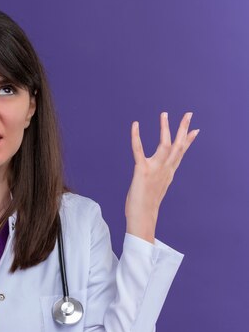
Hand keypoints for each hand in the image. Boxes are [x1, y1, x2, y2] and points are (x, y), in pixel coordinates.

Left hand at [125, 112, 199, 242]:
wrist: (142, 217)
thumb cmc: (145, 205)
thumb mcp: (156, 188)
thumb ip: (160, 178)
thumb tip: (162, 175)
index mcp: (169, 173)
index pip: (181, 153)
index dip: (188, 141)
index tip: (196, 130)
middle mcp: (165, 169)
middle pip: (178, 146)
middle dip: (183, 129)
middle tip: (189, 114)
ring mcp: (155, 169)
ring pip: (165, 144)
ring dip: (165, 128)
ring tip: (165, 114)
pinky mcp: (142, 170)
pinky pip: (138, 150)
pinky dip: (136, 136)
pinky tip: (135, 125)